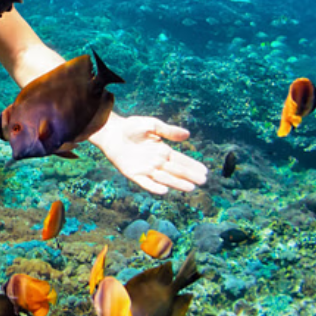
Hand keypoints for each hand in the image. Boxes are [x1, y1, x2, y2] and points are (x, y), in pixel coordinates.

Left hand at [90, 114, 207, 194]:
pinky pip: (145, 183)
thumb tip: (187, 135)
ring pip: (164, 178)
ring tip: (190, 188)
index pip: (181, 160)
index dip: (193, 166)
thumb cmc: (131, 127)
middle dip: (189, 176)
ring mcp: (145, 169)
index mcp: (162, 151)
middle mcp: (156, 162)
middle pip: (176, 171)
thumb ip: (168, 130)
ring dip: (177, 183)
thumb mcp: (152, 125)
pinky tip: (164, 190)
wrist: (111, 132)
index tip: (205, 171)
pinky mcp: (133, 174)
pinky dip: (154, 187)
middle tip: (202, 181)